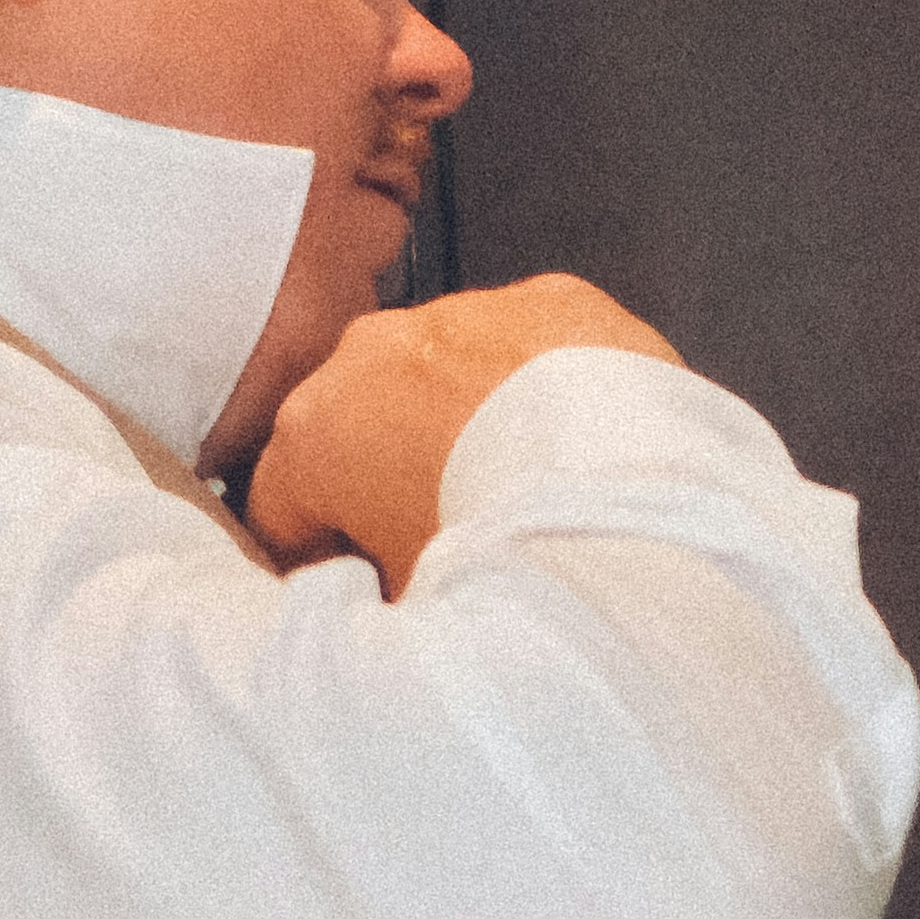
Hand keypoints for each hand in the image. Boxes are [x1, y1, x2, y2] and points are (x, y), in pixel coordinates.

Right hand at [242, 274, 682, 590]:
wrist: (639, 504)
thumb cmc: (509, 563)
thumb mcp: (411, 618)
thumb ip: (370, 608)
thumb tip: (384, 616)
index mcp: (313, 433)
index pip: (279, 504)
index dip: (313, 560)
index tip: (356, 590)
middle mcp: (372, 355)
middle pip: (357, 426)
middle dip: (384, 478)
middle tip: (442, 544)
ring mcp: (462, 316)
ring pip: (441, 375)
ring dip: (461, 423)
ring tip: (517, 491)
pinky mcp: (551, 301)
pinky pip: (527, 347)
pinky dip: (538, 386)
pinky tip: (572, 443)